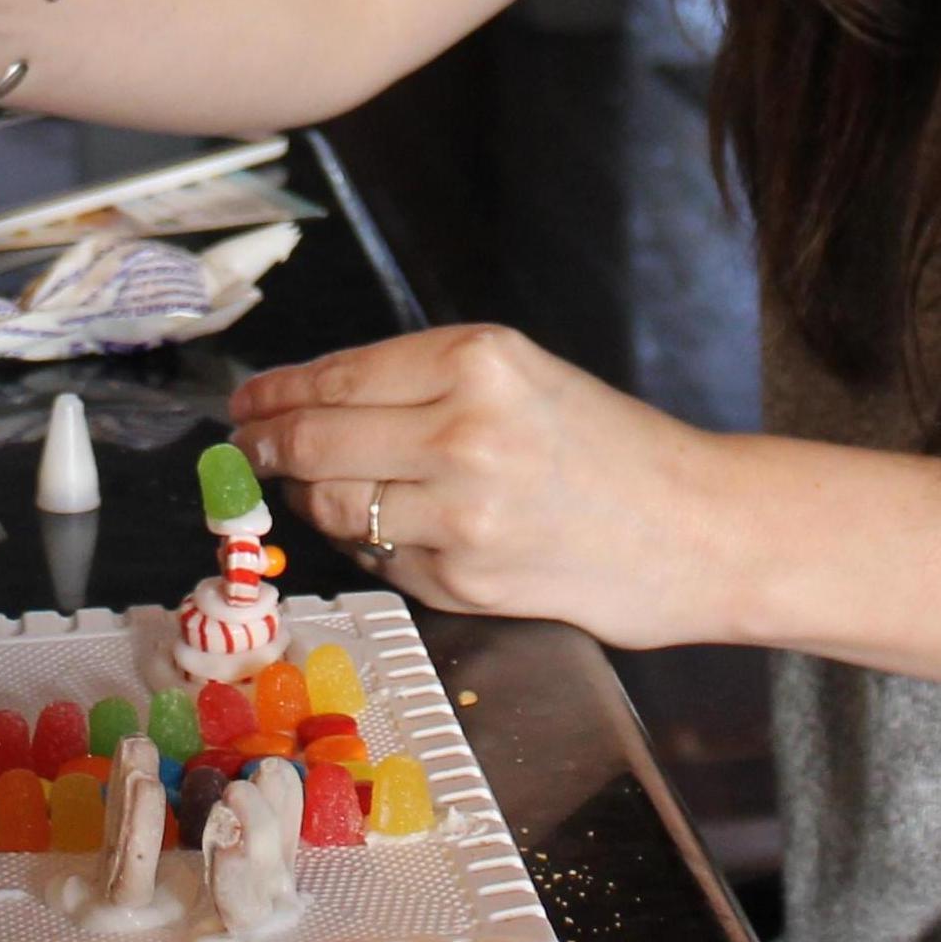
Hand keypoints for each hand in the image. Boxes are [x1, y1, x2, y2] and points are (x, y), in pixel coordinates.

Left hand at [232, 324, 726, 651]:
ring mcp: (461, 514)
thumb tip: (310, 401)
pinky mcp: (466, 580)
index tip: (244, 402)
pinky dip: (366, 544)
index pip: (336, 377)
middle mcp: (463, 431)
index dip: (274, 393)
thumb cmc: (608, 445)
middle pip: (318, 441)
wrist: (696, 528)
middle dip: (266, 445)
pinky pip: (380, 559)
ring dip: (308, 498)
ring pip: (335, 506)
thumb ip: (421, 382)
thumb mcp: (519, 374)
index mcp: (476, 360)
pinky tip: (383, 529)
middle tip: (245, 446)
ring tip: (307, 487)